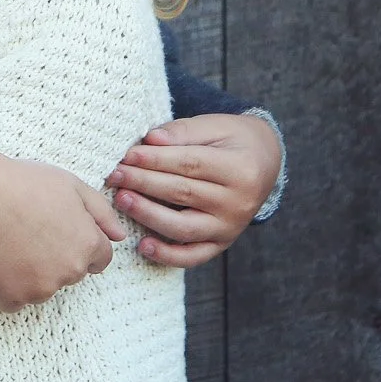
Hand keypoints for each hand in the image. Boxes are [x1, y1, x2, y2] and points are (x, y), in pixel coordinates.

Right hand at [0, 127, 126, 310]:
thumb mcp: (71, 185)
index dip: (80, 243)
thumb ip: (102, 212)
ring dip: (32, 273)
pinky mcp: (12, 298)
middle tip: (30, 231)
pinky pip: (15, 299)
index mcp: (88, 245)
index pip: (100, 259)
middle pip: (71, 273)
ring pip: (43, 287)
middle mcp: (70, 272)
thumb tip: (121, 236)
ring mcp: (40, 289)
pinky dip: (7, 286)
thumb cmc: (23, 183)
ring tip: (11, 241)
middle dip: (58, 257)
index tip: (58, 232)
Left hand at [106, 112, 281, 266]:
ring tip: (122, 200)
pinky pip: (194, 256)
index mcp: (240, 168)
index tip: (128, 155)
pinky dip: (168, 256)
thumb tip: (150, 140)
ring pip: (184, 227)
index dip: (155, 160)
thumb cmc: (233, 139)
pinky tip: (143, 246)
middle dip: (144, 183)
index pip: (189, 164)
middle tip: (115, 175)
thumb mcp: (215, 125)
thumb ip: (183, 132)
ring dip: (148, 215)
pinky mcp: (222, 243)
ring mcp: (230, 227)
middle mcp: (238, 202)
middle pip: (182, 193)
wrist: (264, 161)